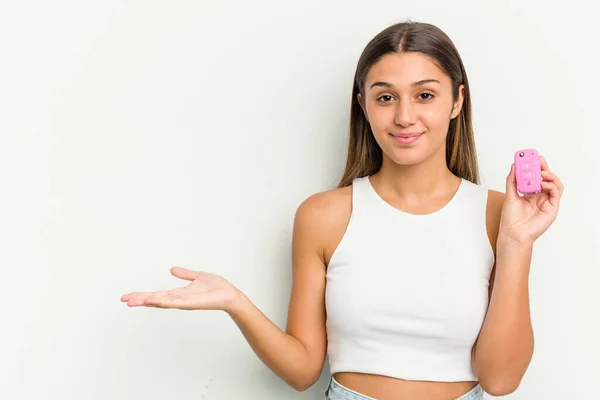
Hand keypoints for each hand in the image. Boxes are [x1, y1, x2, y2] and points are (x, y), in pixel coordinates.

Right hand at [120, 267, 242, 311]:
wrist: (230, 294)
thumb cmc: (217, 288)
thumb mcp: (197, 277)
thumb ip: (185, 274)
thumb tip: (172, 269)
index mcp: (178, 293)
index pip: (156, 294)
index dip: (142, 295)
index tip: (128, 296)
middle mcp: (178, 299)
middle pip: (154, 300)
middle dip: (139, 300)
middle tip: (123, 300)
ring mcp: (183, 302)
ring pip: (161, 302)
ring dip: (146, 301)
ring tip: (132, 301)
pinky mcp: (191, 303)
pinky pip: (175, 302)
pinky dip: (163, 301)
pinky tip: (152, 300)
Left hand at [498, 155, 563, 245]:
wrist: (513, 233)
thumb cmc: (511, 218)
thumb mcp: (509, 195)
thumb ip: (512, 181)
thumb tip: (514, 166)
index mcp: (531, 193)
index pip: (536, 176)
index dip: (536, 166)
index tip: (532, 157)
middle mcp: (541, 196)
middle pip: (547, 178)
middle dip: (544, 167)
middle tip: (539, 160)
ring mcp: (547, 202)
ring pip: (555, 184)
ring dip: (549, 175)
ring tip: (541, 172)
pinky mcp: (552, 208)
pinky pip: (556, 193)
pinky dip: (551, 185)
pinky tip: (543, 183)